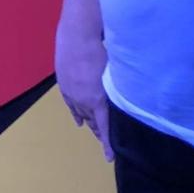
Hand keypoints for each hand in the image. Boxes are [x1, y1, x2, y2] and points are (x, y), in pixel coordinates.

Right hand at [55, 17, 113, 160]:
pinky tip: (78, 120)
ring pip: (80, 114)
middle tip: (106, 142)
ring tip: (93, 130)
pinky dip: (76, 113)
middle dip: (100, 132)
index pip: (104, 128)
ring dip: (89, 122)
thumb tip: (130, 97)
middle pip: (92, 122)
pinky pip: (70, 105)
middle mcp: (82, 100)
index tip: (109, 158)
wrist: (77, 34)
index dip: (107, 144)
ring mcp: (71, 92)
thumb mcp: (115, 72)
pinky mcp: (64, 84)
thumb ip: (120, 88)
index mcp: (97, 100)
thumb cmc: (101, 49)